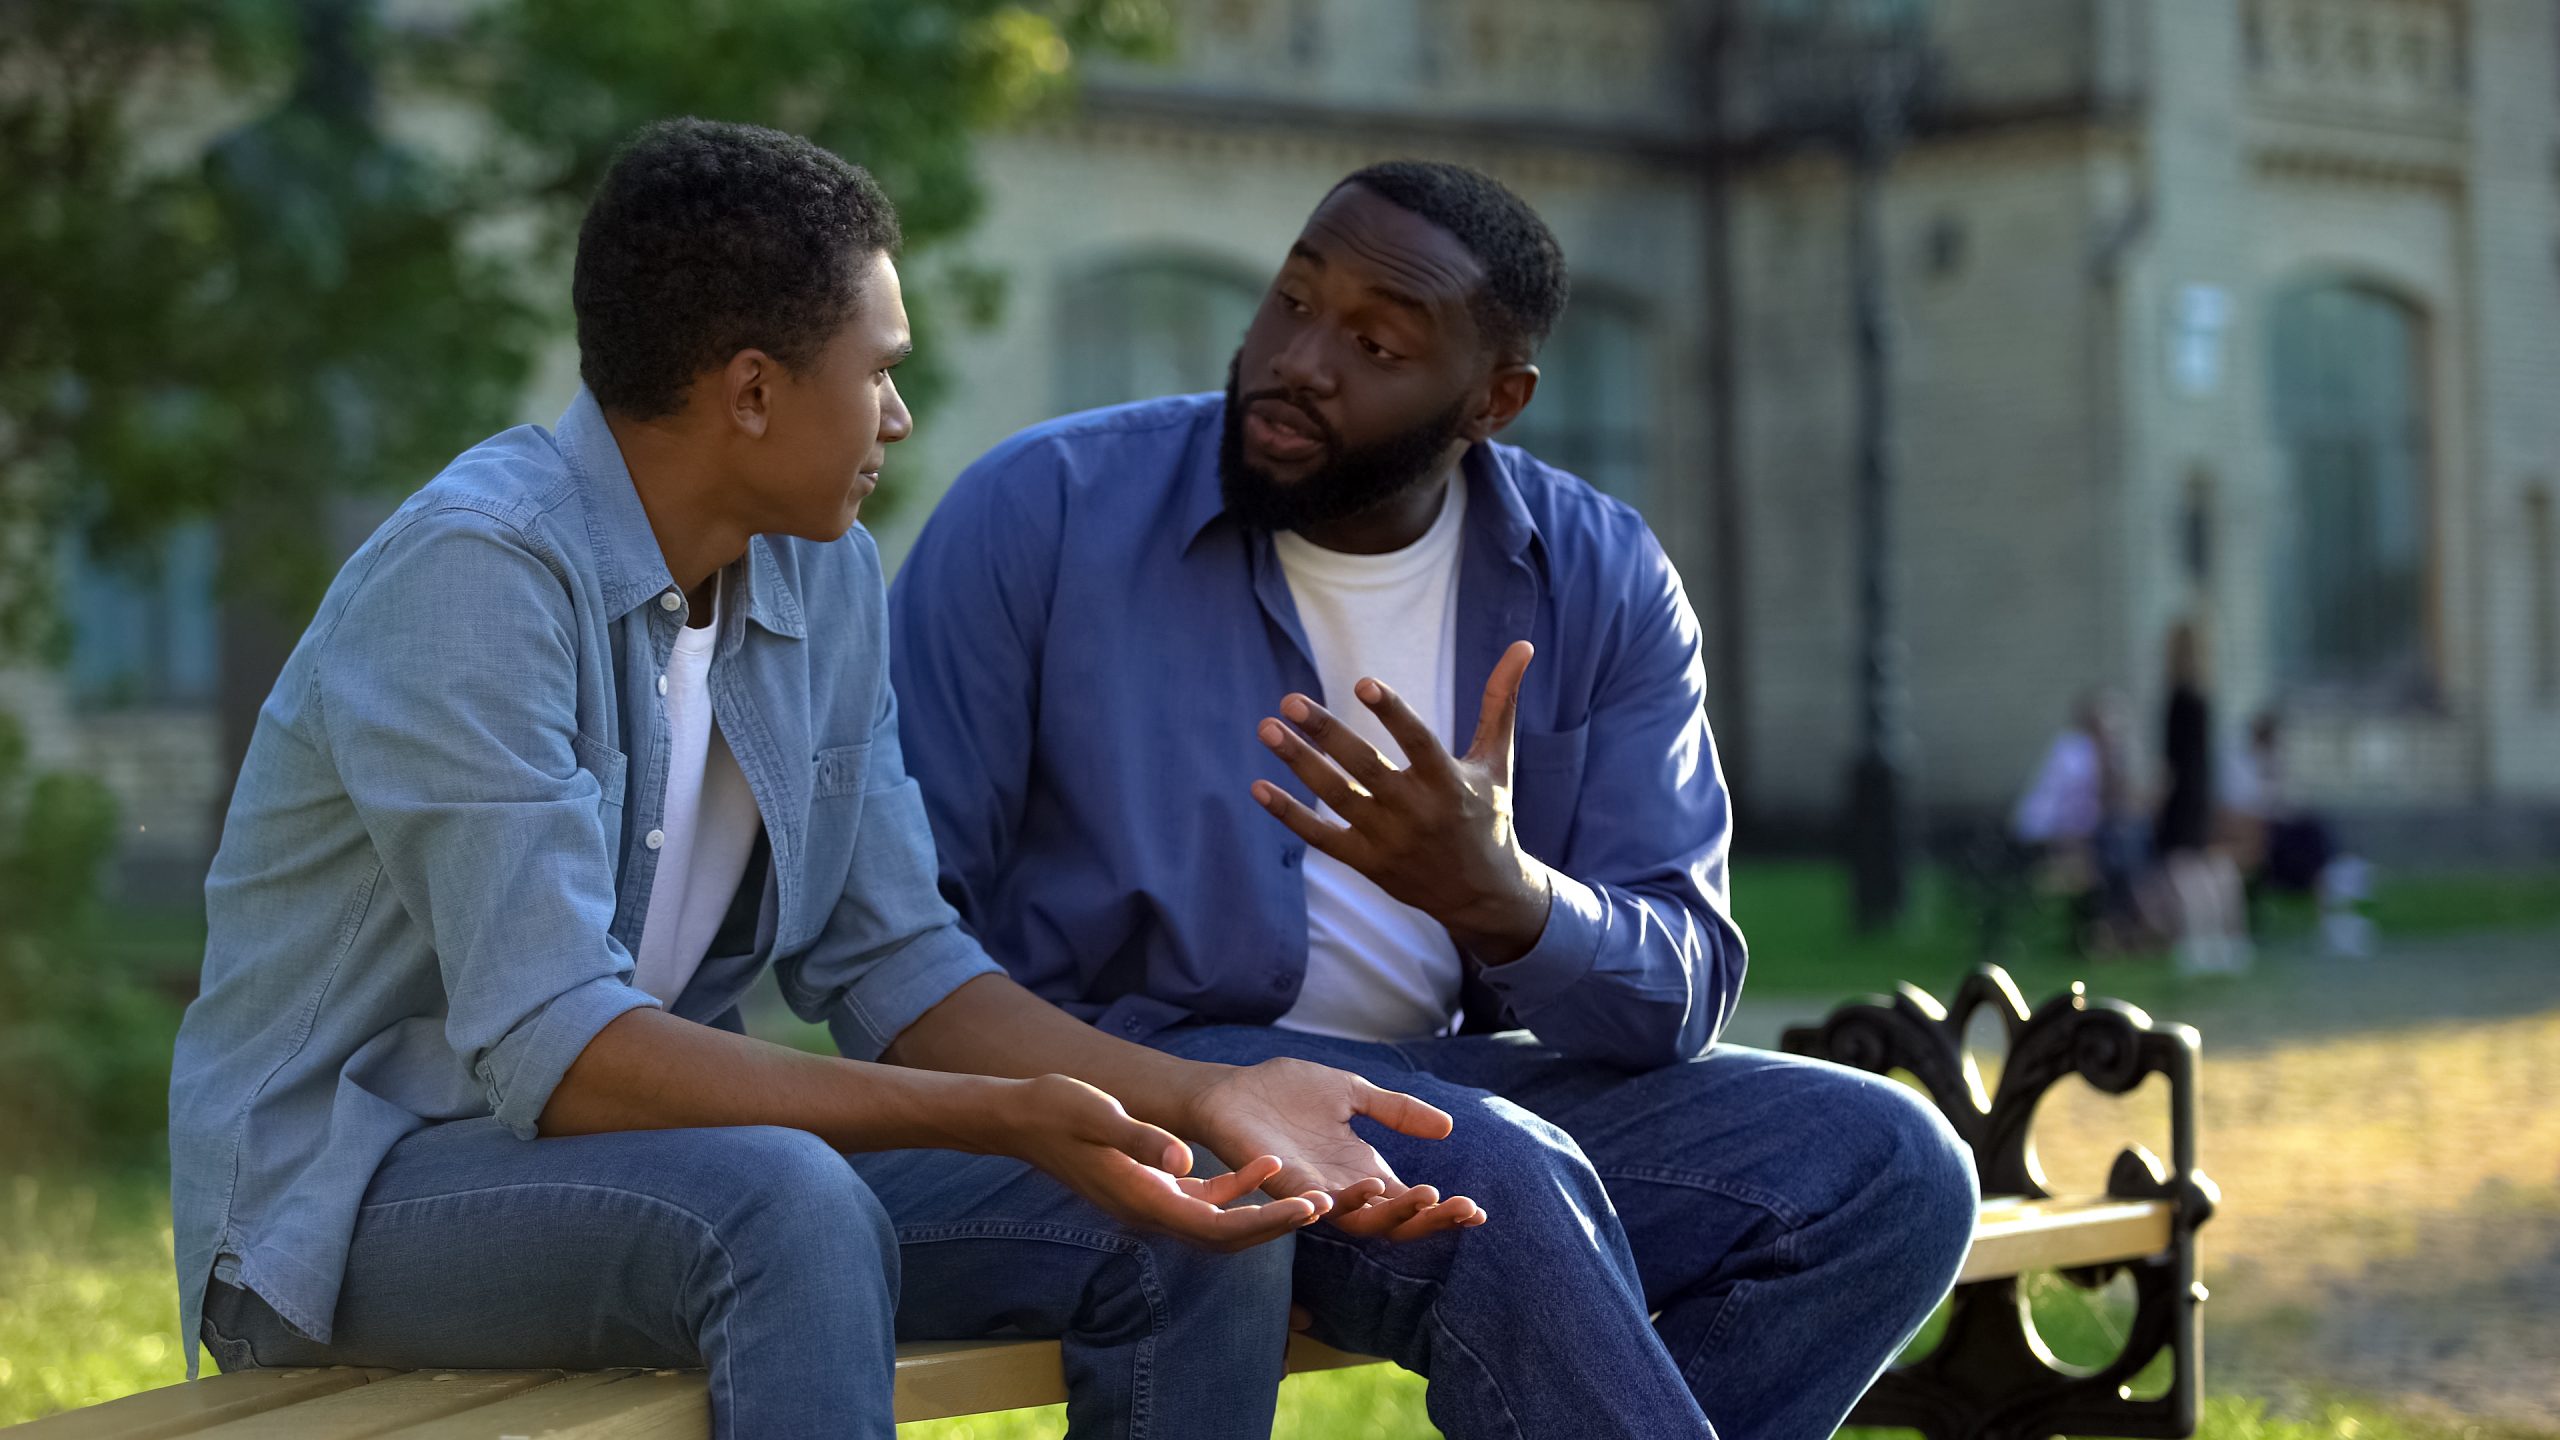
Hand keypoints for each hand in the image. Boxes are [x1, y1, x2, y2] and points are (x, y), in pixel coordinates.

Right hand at [992, 1073, 1329, 1251]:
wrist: (1020, 1117)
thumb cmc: (1057, 1110)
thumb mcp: (1098, 1114)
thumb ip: (1141, 1137)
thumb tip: (1185, 1159)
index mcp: (1143, 1200)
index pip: (1218, 1226)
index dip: (1266, 1221)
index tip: (1307, 1209)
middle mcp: (1151, 1211)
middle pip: (1227, 1236)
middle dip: (1277, 1226)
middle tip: (1326, 1207)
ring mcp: (1152, 1201)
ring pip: (1221, 1223)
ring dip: (1265, 1213)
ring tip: (1310, 1196)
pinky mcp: (1153, 1186)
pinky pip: (1206, 1200)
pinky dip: (1239, 1189)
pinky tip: (1266, 1166)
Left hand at [1187, 1058, 1486, 1240]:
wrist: (1230, 1090)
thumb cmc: (1286, 1093)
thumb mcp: (1352, 1093)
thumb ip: (1395, 1111)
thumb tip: (1448, 1127)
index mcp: (1361, 1171)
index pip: (1409, 1203)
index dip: (1443, 1211)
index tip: (1479, 1211)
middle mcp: (1341, 1189)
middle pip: (1394, 1221)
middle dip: (1430, 1218)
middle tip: (1462, 1207)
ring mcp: (1312, 1191)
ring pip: (1359, 1218)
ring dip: (1392, 1211)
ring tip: (1425, 1195)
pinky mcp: (1280, 1184)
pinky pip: (1310, 1203)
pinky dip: (1332, 1202)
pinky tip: (1359, 1193)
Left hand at [1253, 640, 1552, 964]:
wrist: (1483, 895)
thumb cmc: (1489, 816)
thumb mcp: (1497, 762)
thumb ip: (1500, 703)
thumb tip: (1523, 646)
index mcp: (1450, 783)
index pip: (1418, 743)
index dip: (1393, 713)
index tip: (1363, 682)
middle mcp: (1418, 812)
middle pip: (1365, 768)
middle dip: (1327, 734)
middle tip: (1290, 701)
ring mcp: (1390, 840)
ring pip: (1338, 797)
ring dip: (1300, 764)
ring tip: (1267, 728)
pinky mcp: (1368, 863)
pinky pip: (1322, 838)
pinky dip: (1289, 816)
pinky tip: (1258, 787)